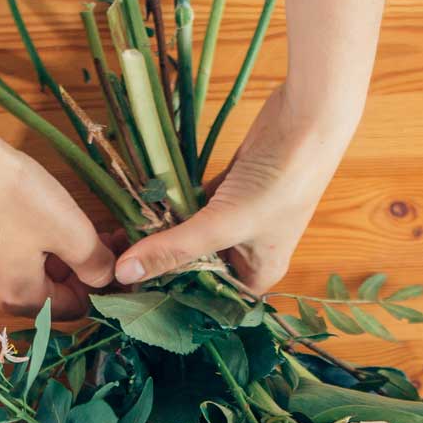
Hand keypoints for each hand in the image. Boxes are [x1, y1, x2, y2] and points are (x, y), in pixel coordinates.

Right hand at [0, 132, 115, 317]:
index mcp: (20, 298)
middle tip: (95, 234)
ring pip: (24, 273)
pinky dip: (22, 244)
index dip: (99, 283)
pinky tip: (27, 215)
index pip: (73, 308)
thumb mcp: (70, 231)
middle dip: (76, 267)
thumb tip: (105, 278)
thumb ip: (95, 264)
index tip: (111, 251)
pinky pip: (1, 257)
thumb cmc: (14, 196)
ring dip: (51, 255)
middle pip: (48, 293)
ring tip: (65, 222)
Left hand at [111, 87, 349, 291]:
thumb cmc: (281, 182)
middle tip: (114, 265)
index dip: (169, 301)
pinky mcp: (227, 190)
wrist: (308, 120)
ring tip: (117, 238)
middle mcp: (247, 253)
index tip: (128, 298)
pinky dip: (169, 207)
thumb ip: (174, 248)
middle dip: (158, 266)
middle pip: (194, 269)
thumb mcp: (224, 222)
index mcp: (256, 275)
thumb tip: (124, 273)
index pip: (208, 302)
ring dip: (158, 235)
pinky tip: (137, 209)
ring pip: (189, 236)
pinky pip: (191, 208)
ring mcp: (237, 220)